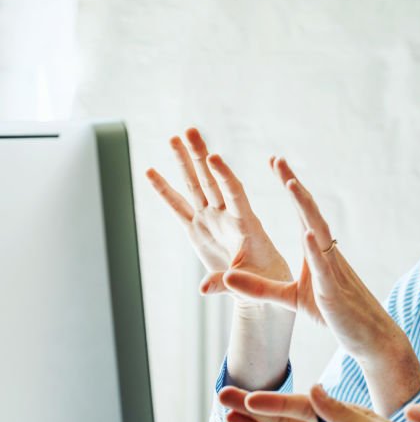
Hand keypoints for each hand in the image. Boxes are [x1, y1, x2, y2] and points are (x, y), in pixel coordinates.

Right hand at [145, 128, 291, 301]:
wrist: (261, 286)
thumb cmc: (265, 281)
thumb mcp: (252, 284)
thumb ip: (227, 283)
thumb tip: (202, 290)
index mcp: (246, 224)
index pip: (235, 194)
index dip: (224, 176)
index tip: (214, 157)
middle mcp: (226, 216)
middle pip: (211, 181)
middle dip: (200, 156)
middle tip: (190, 131)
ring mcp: (210, 220)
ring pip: (195, 186)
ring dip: (184, 163)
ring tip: (174, 138)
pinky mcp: (197, 230)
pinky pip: (177, 207)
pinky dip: (164, 191)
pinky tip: (150, 171)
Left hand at [220, 157, 408, 364]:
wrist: (369, 336)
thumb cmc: (334, 314)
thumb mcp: (290, 299)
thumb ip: (260, 288)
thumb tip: (228, 277)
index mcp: (317, 252)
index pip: (302, 212)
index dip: (290, 187)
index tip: (276, 163)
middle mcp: (326, 253)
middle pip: (309, 212)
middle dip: (293, 185)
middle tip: (277, 159)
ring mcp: (332, 269)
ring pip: (318, 231)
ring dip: (305, 207)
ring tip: (290, 184)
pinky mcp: (333, 291)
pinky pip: (324, 266)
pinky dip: (315, 248)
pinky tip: (307, 232)